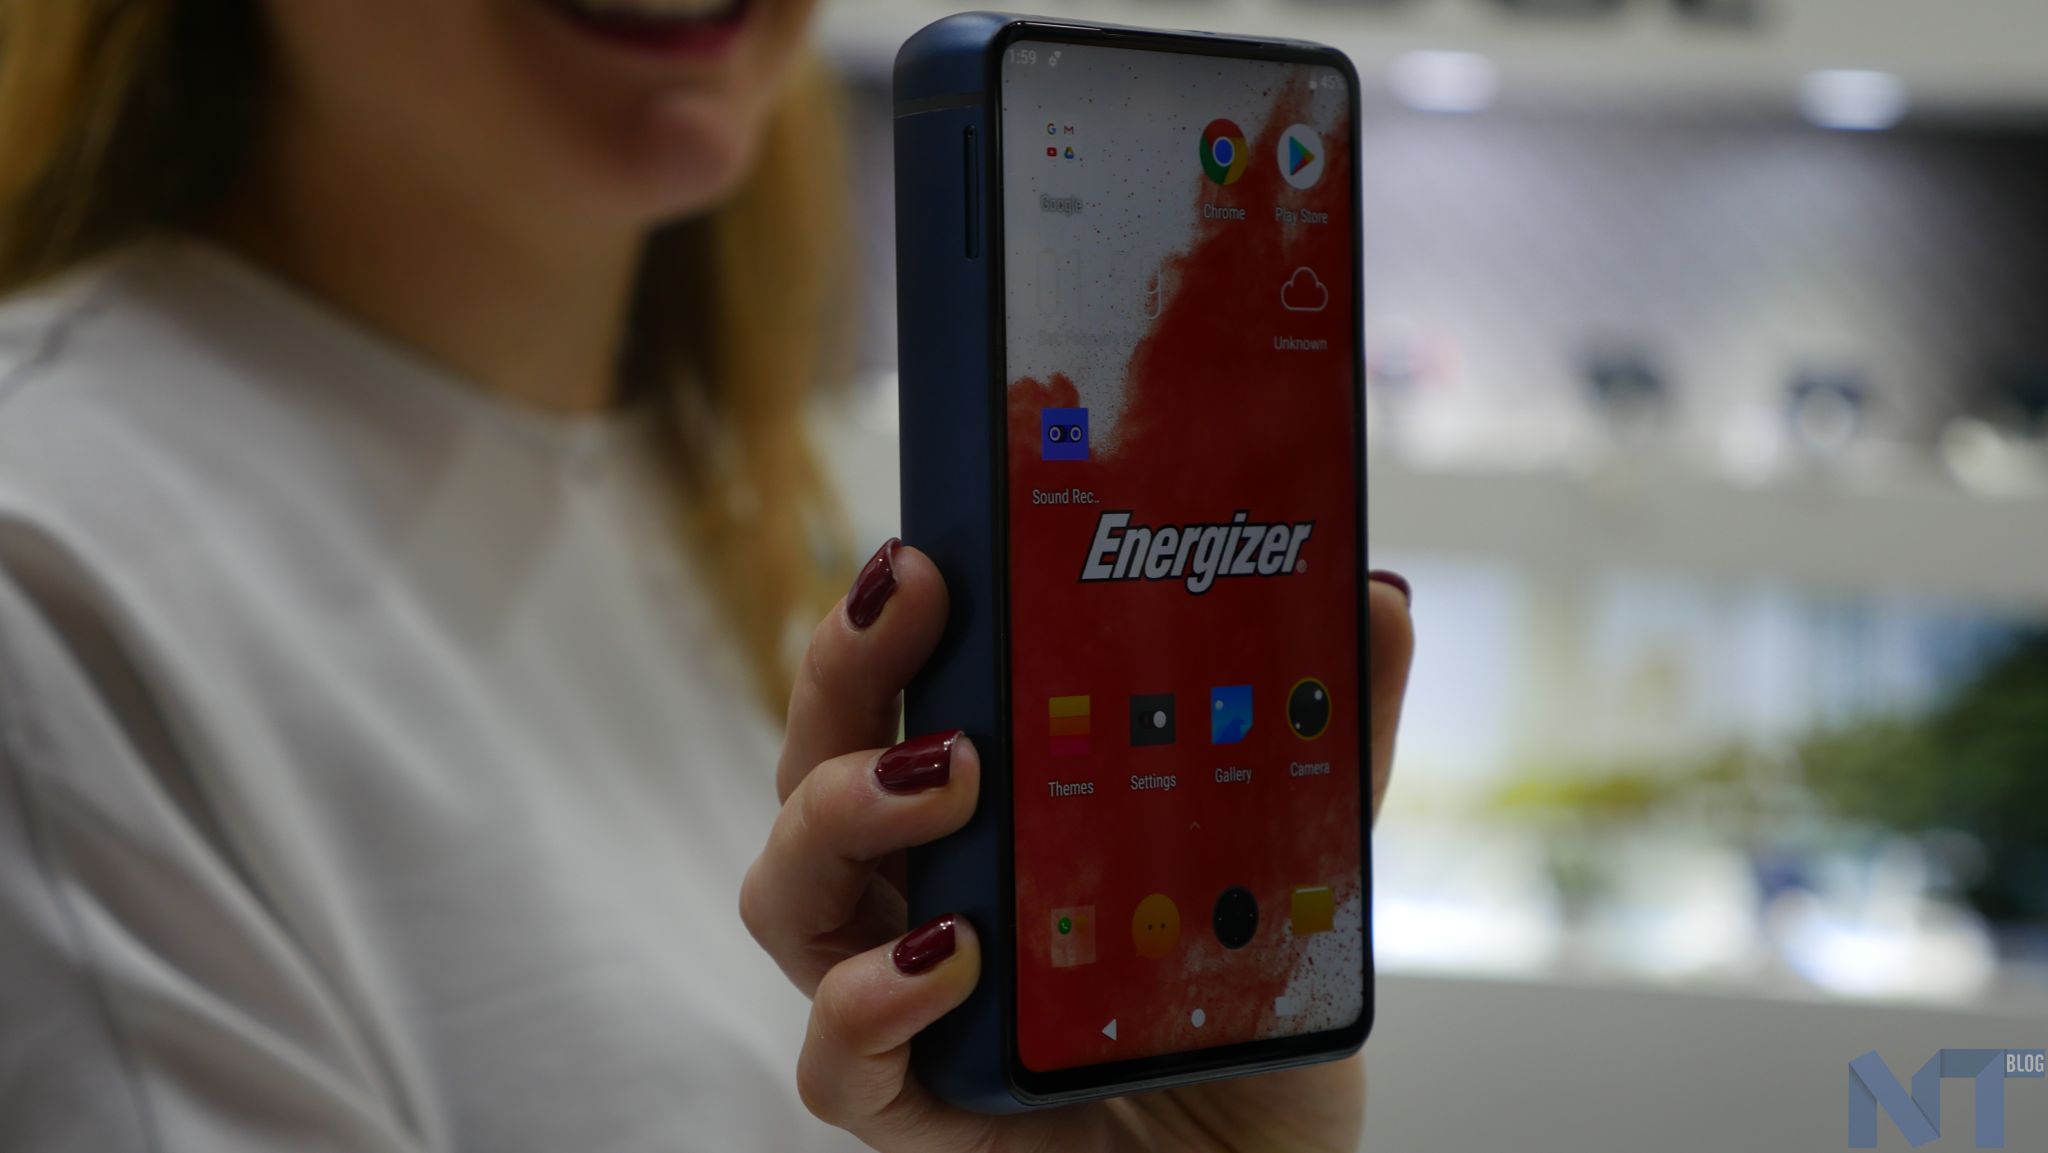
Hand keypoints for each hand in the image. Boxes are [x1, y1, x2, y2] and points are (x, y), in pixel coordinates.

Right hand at [741, 540, 1415, 1152]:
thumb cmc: (1250, 1042)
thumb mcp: (1300, 879)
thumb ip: (1333, 754)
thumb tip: (1378, 604)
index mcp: (988, 829)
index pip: (901, 701)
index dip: (892, 622)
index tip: (936, 546)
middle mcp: (924, 900)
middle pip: (816, 765)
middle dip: (847, 668)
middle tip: (921, 602)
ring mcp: (906, 1005)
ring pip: (789, 894)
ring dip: (842, 810)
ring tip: (949, 775)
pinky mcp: (912, 1112)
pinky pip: (833, 1059)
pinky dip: (869, 1000)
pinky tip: (952, 959)